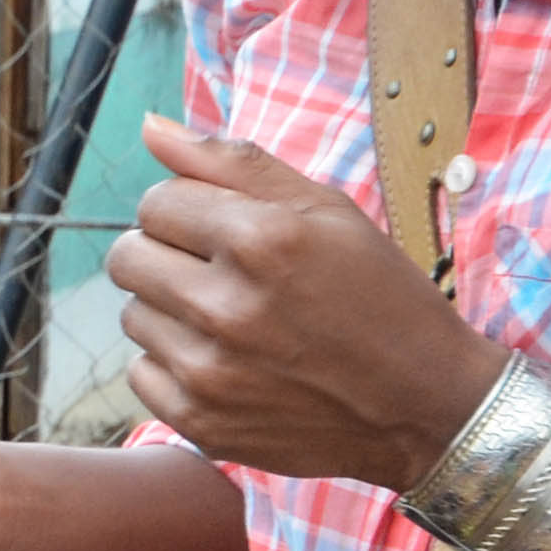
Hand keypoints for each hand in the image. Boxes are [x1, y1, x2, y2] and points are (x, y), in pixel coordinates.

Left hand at [104, 121, 504, 491]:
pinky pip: (141, 373)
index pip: (156, 202)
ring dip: (171, 310)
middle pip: (128, 257)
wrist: (422, 403)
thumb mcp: (326, 211)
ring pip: (133, 315)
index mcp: (262, 240)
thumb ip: (233, 163)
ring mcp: (210, 372)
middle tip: (220, 271)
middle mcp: (227, 307)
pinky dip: (174, 365)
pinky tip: (228, 362)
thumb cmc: (377, 294)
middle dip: (166, 254)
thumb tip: (150, 127)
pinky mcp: (200, 423)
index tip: (225, 230)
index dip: (187, 209)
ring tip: (233, 319)